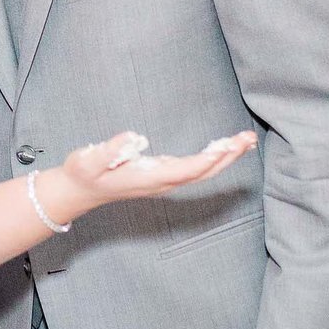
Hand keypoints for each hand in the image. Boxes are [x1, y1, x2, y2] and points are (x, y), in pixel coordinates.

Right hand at [56, 130, 256, 214]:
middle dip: (227, 157)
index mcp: (149, 178)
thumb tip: (133, 137)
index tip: (227, 147)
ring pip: (202, 172)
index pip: (186, 170)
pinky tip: (224, 148)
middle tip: (247, 139)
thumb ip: (108, 149)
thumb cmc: (84, 172)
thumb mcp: (88, 160)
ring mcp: (165, 180)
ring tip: (245, 140)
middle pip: (202, 172)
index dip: (207, 160)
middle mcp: (162, 182)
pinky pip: (196, 169)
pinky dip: (214, 158)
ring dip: (225, 157)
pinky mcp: (164, 175)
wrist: (80, 191)